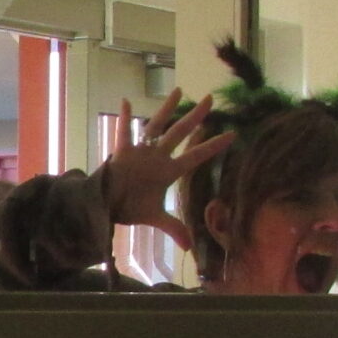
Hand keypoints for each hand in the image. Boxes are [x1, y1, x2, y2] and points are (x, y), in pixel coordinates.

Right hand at [98, 92, 230, 249]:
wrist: (105, 207)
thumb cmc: (129, 208)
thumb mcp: (154, 218)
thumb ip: (173, 227)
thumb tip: (190, 247)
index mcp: (168, 172)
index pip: (196, 156)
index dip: (213, 146)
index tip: (232, 134)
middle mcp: (158, 157)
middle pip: (180, 133)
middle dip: (195, 117)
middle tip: (210, 99)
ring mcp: (141, 153)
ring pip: (157, 126)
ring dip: (166, 109)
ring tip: (178, 90)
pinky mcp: (122, 153)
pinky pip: (124, 133)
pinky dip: (125, 119)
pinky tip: (127, 102)